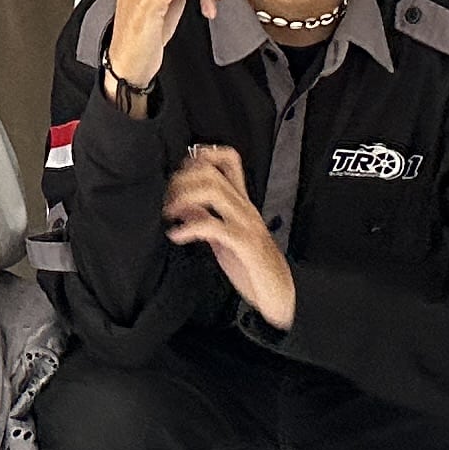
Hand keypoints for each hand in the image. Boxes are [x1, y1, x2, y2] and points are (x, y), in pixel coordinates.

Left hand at [163, 142, 296, 329]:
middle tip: (168, 197)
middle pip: (212, 173)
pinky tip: (177, 235)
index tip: (180, 171)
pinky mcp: (243, 244)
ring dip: (184, 197)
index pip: (229, 161)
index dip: (201, 156)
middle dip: (183, 179)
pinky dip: (189, 228)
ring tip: (170, 212)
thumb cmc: (252, 266)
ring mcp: (245, 224)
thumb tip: (181, 206)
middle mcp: (244, 208)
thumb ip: (205, 219)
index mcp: (241, 203)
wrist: (280, 292)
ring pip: (213, 191)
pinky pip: (213, 226)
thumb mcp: (224, 238)